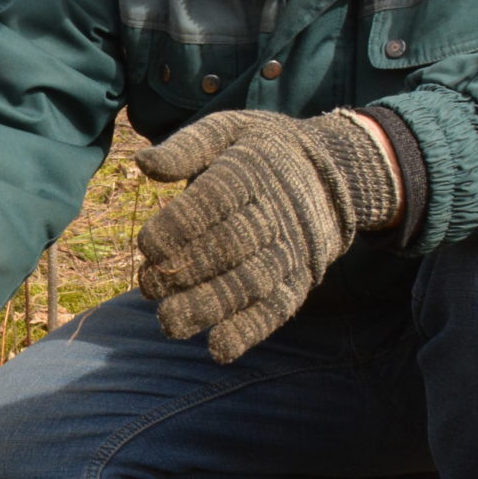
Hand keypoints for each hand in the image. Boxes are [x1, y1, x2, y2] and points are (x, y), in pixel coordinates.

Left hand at [132, 110, 401, 363]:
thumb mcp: (227, 129)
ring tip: (170, 324)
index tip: (148, 246)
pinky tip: (219, 349)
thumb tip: (141, 163)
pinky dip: (252, 330)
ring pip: (253, 281)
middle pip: (232, 245)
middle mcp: (276, 211)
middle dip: (188, 270)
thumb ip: (186, 147)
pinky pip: (279, 307)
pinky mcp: (302, 278)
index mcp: (252, 169)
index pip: (217, 199)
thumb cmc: (261, 149)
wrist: (335, 170)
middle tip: (148, 288)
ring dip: (211, 307)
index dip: (182, 225)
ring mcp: (292, 248)